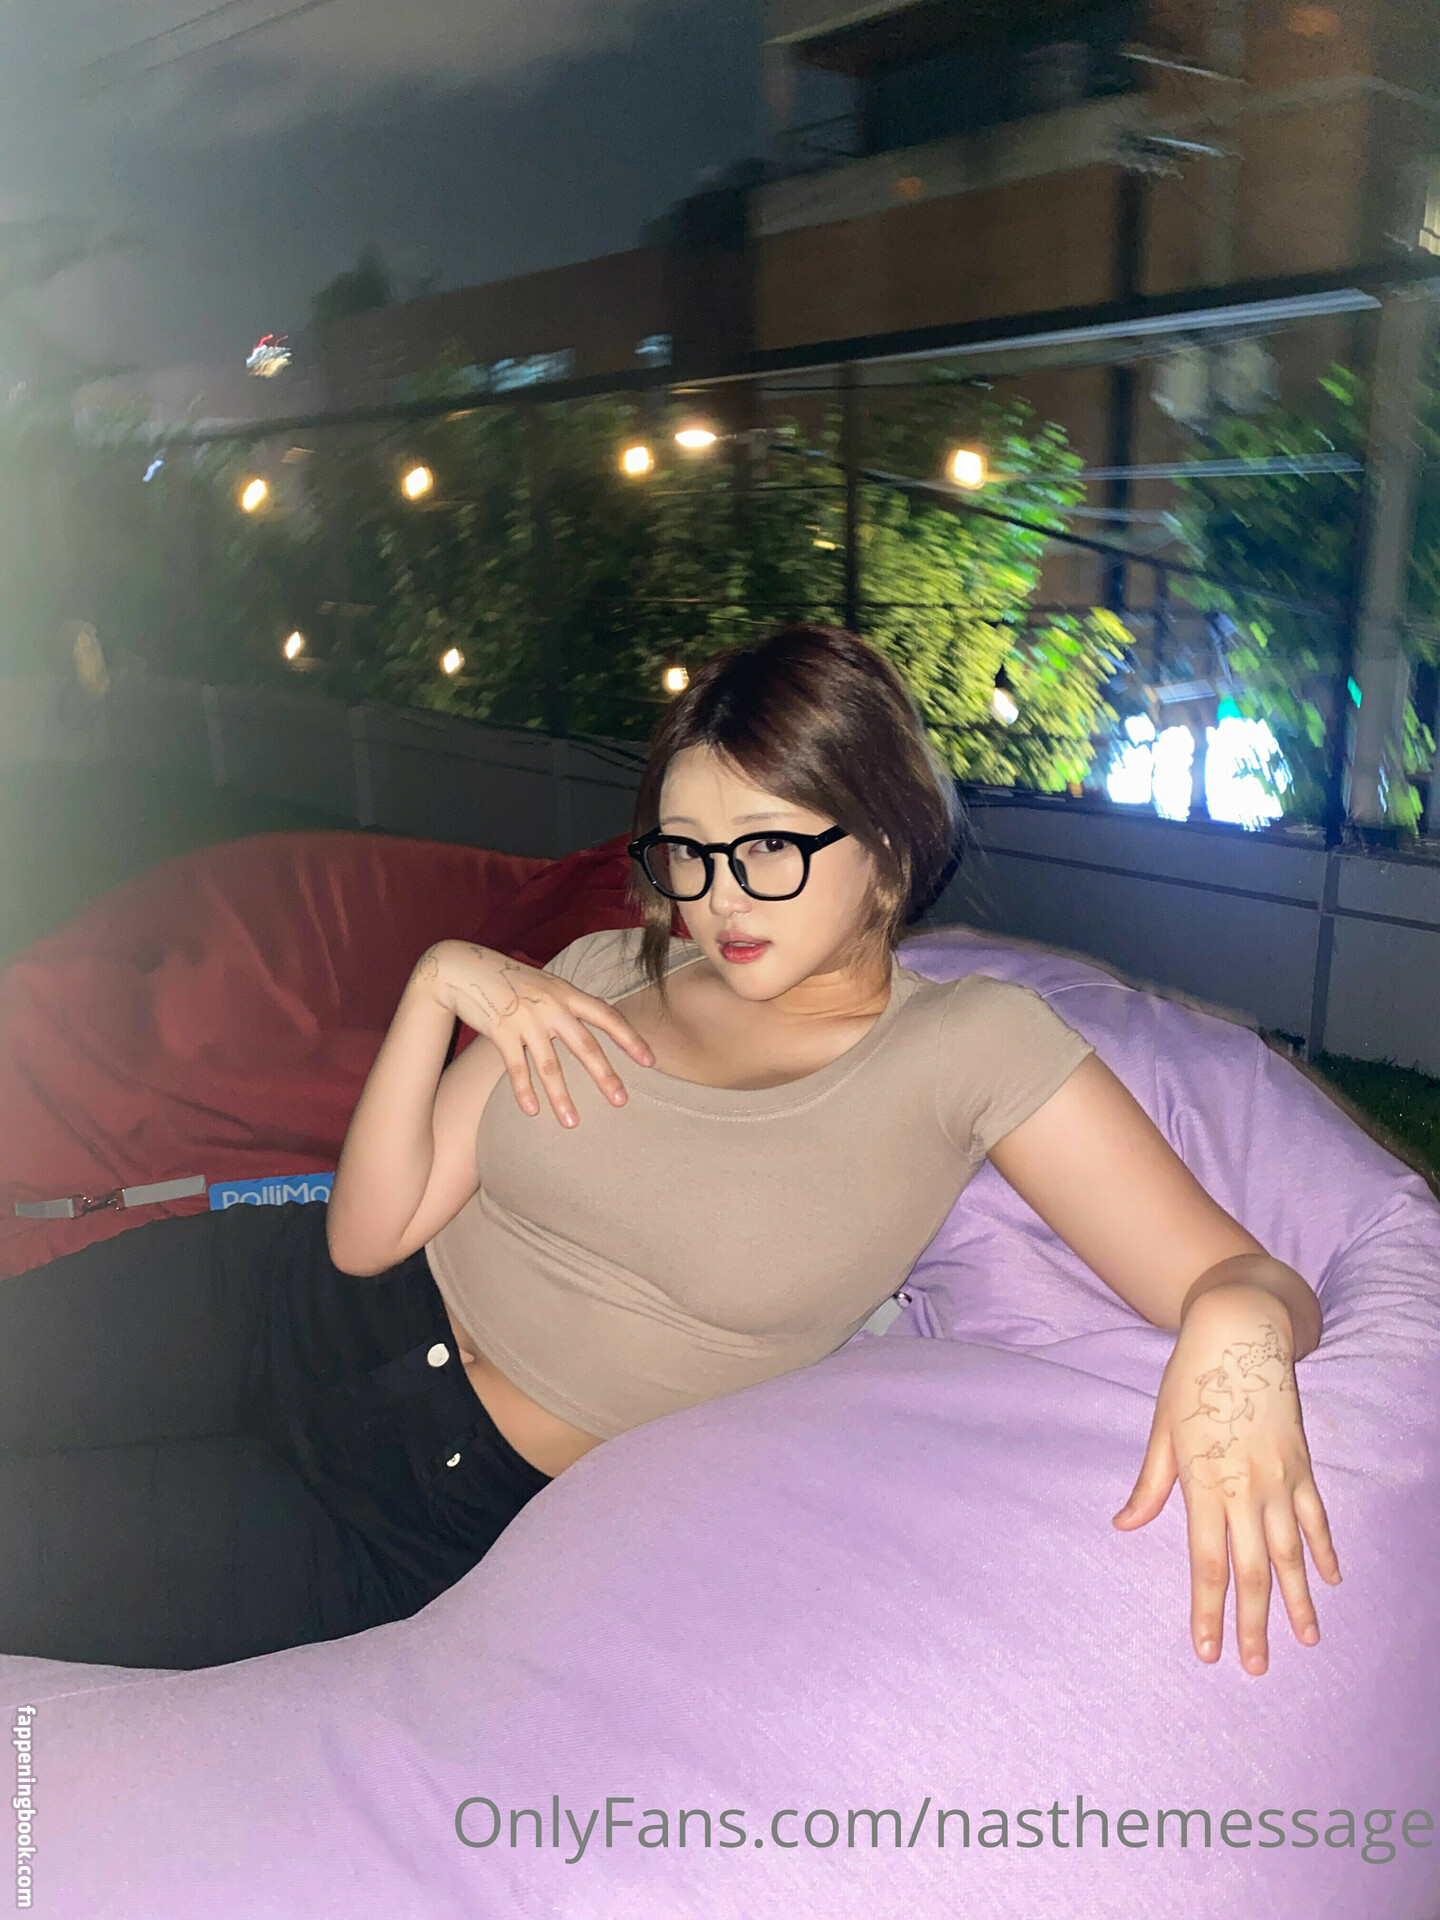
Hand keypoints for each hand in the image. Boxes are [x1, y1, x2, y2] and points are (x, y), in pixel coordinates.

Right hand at [411, 941, 653, 1125]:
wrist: (463, 967)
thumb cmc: (508, 979)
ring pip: (550, 1065)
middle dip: (605, 1075)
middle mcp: (551, 1005)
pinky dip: (524, 1091)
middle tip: (621, 1100)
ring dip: (561, 1097)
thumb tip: (591, 1026)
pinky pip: (516, 1068)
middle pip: (585, 1045)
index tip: (649, 1061)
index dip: (629, 1039)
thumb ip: (566, 1004)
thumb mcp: (545, 985)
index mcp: (566, 993)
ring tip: (572, 1123)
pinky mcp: (501, 1031)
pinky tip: (532, 1111)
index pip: (607, 1016)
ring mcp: (526, 1019)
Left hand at [1112, 1283, 1341, 1673]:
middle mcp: (1245, 1489)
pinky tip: (1332, 1579)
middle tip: (1256, 1667)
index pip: (1207, 1563)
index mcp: (1204, 1484)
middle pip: (1251, 1571)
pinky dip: (1325, 1550)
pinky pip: (1316, 1517)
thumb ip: (1150, 1484)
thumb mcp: (1161, 1430)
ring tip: (1307, 1640)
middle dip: (1253, 1624)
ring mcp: (1280, 1479)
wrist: (1239, 1333)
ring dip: (1299, 1600)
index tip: (1208, 1651)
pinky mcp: (1303, 1465)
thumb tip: (1124, 1525)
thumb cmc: (1190, 1379)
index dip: (1208, 1610)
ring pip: (1291, 1553)